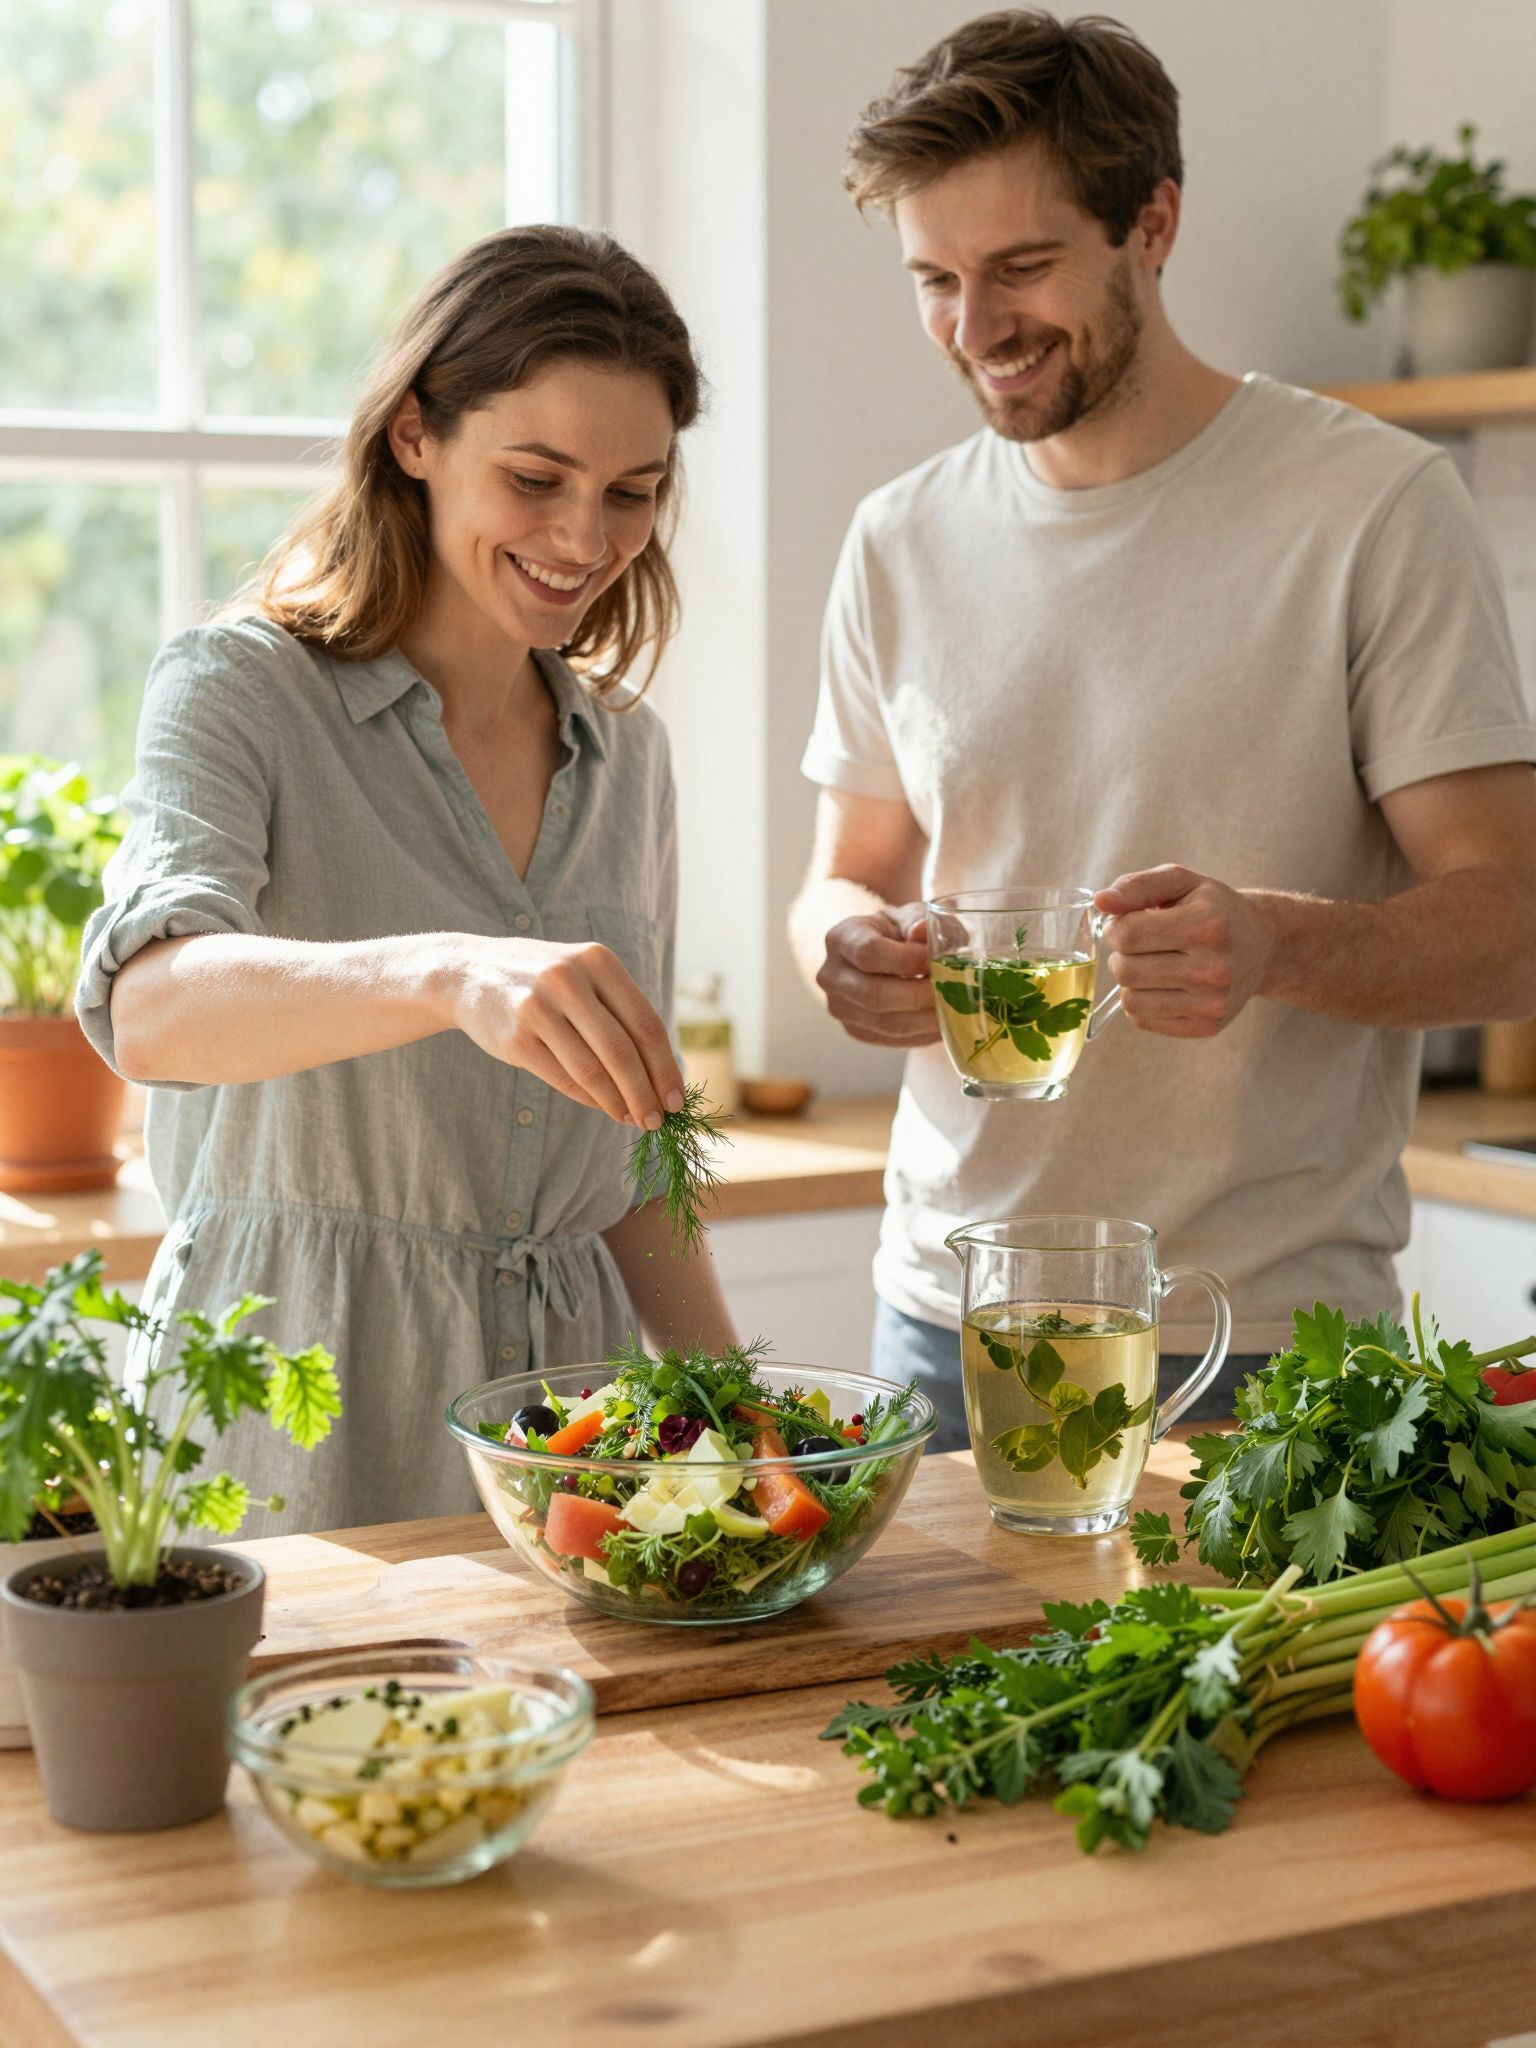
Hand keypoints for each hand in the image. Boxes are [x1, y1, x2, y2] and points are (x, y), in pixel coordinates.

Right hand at [444, 936, 684, 1126]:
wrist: (468, 973)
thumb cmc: (543, 982)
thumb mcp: (584, 975)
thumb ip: (620, 1012)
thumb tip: (663, 1074)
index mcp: (598, 961)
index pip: (646, 1024)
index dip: (666, 1067)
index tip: (677, 1099)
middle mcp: (569, 979)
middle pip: (623, 1052)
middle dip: (647, 1094)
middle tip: (657, 1121)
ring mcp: (539, 1008)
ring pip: (594, 1071)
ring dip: (619, 1103)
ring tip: (633, 1119)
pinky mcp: (516, 1038)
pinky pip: (564, 1078)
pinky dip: (590, 1099)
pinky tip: (603, 1106)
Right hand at [816, 902, 940, 1046]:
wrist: (878, 953)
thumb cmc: (896, 931)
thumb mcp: (907, 916)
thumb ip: (918, 920)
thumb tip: (923, 931)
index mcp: (841, 938)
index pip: (869, 953)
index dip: (907, 959)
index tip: (937, 959)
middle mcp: (832, 976)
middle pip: (874, 995)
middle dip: (920, 995)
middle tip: (952, 990)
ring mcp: (840, 1008)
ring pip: (886, 1024)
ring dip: (926, 1019)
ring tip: (954, 1007)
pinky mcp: (856, 1031)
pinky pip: (892, 1039)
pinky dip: (923, 1034)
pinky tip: (943, 1021)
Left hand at [1095, 866, 1276, 1038]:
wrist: (1263, 946)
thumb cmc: (1214, 909)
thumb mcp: (1181, 882)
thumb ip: (1137, 886)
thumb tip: (1100, 902)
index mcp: (1207, 925)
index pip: (1128, 935)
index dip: (1117, 927)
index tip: (1130, 923)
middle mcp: (1214, 968)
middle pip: (1126, 971)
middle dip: (1122, 955)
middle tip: (1141, 945)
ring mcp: (1213, 1003)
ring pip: (1130, 1001)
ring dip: (1130, 982)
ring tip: (1152, 965)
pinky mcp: (1208, 1026)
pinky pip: (1144, 1020)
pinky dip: (1143, 1002)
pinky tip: (1163, 986)